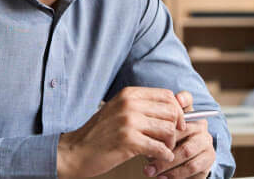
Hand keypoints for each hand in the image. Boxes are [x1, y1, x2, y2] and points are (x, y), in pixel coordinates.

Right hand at [57, 86, 186, 177]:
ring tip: (161, 151)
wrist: (75, 151)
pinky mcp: (128, 141)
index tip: (176, 124)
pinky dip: (164, 156)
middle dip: (175, 129)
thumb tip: (178, 102)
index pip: (167, 96)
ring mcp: (129, 121)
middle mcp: (129, 104)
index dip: (177, 111)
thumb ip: (144, 106)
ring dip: (170, 144)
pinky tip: (157, 158)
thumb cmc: (99, 133)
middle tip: (168, 141)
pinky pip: (160, 148)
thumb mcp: (119, 111)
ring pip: (168, 130)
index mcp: (128, 94)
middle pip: (171, 112)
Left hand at [143, 91, 215, 177]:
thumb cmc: (169, 141)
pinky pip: (192, 167)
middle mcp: (200, 125)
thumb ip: (157, 121)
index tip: (169, 107)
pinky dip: (176, 174)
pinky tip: (162, 176)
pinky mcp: (208, 160)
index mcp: (188, 112)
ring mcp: (206, 142)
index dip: (180, 102)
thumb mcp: (161, 130)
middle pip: (183, 131)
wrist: (185, 161)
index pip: (186, 100)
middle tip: (145, 154)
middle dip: (162, 144)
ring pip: (186, 151)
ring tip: (150, 170)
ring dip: (166, 163)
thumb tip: (150, 118)